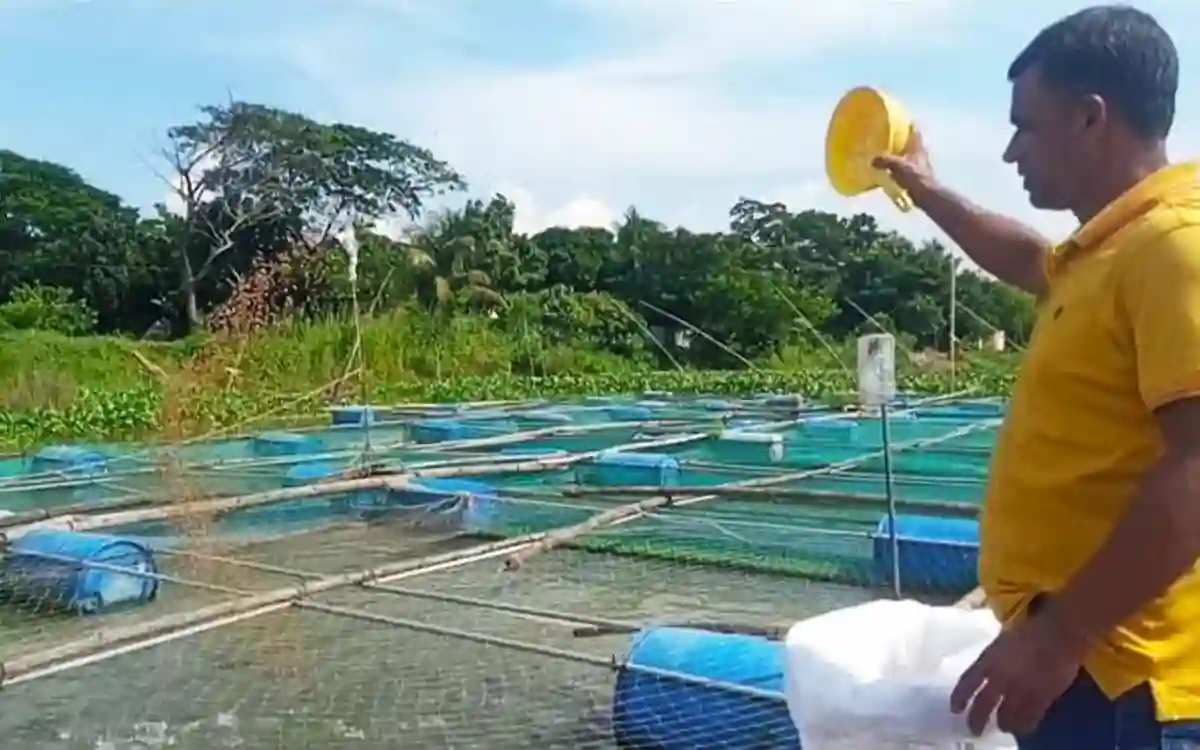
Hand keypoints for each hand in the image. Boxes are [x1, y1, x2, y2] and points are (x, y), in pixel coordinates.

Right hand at [872, 129, 934, 195]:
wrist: (926, 195)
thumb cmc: (914, 176)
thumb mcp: (896, 165)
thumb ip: (883, 161)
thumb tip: (872, 160)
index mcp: (917, 146)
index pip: (914, 130)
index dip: (908, 125)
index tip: (900, 122)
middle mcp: (920, 153)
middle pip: (911, 143)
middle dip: (901, 141)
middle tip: (888, 139)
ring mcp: (919, 166)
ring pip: (908, 156)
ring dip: (899, 155)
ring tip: (886, 156)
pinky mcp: (917, 177)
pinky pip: (905, 169)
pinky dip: (898, 169)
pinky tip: (889, 172)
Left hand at [949, 604, 1090, 736]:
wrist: (1057, 635)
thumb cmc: (1029, 633)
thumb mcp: (1001, 643)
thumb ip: (991, 660)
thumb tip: (986, 675)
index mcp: (988, 660)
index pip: (967, 682)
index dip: (959, 698)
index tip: (955, 709)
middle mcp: (1000, 677)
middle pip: (983, 705)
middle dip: (977, 720)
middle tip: (974, 730)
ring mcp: (1020, 690)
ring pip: (1006, 716)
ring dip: (1003, 724)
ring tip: (1003, 727)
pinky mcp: (1040, 698)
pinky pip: (1029, 719)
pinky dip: (1024, 725)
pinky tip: (1023, 727)